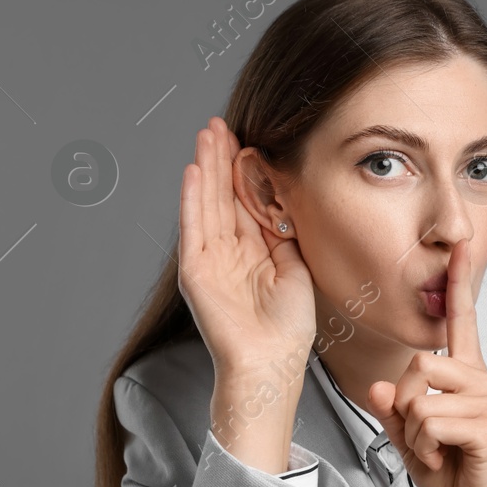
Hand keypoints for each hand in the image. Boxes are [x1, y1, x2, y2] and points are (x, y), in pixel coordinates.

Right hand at [178, 117, 316, 377]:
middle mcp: (227, 252)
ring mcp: (209, 260)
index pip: (242, 201)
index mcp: (251, 251)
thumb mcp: (294, 269)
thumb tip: (282, 202)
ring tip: (205, 135)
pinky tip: (192, 171)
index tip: (244, 138)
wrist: (271, 363)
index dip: (242, 170)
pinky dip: (191, 199)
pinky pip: (192, 228)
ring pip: (205, 203)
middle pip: (221, 195)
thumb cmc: (287, 327)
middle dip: (219, 159)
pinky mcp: (195, 271)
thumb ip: (284, 236)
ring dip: (204, 168)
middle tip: (218, 123)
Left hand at [368, 243, 486, 486]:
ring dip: (414, 431)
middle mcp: (485, 379)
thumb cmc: (452, 474)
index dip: (460, 282)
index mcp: (469, 375)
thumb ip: (395, 410)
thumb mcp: (411, 439)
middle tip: (422, 437)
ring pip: (419, 394)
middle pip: (418, 363)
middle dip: (404, 405)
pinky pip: (429, 420)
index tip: (461, 245)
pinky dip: (424, 447)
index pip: (463, 321)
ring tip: (437, 451)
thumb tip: (378, 388)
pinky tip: (445, 460)